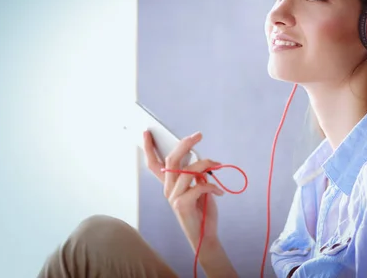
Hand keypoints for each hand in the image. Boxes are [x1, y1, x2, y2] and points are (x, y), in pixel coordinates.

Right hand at [143, 130, 223, 250]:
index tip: (147, 132)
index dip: (149, 147)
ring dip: (205, 164)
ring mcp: (173, 197)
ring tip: (217, 164)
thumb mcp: (198, 187)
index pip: (153, 163)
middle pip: (171, 160)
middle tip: (198, 135)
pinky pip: (198, 186)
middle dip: (184, 144)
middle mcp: (168, 189)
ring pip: (187, 170)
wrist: (204, 235)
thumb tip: (200, 159)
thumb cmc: (201, 210)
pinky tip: (219, 191)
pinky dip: (211, 185)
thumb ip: (195, 174)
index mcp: (169, 184)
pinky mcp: (182, 204)